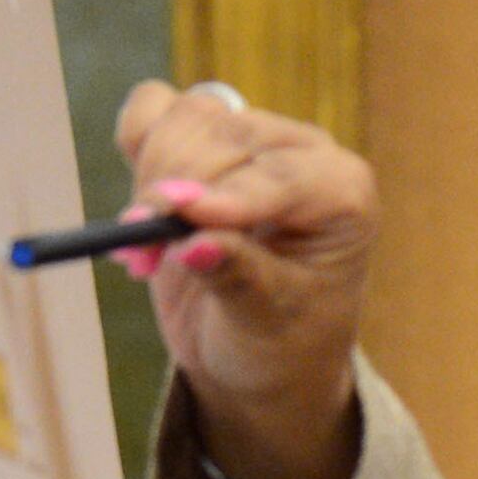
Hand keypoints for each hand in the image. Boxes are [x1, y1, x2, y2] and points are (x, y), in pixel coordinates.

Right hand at [108, 80, 374, 478]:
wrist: (260, 367)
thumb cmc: (279, 353)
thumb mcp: (265, 328)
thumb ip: (235, 277)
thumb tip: (197, 242)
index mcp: (343, 192)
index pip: (274, 175)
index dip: (220, 196)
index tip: (172, 218)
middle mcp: (303, 155)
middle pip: (213, 137)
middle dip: (170, 197)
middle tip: (153, 262)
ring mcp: (251, 141)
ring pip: (176, 121)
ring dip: (146, 184)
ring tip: (154, 258)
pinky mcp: (203, 142)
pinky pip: (152, 111)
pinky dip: (134, 151)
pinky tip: (143, 217)